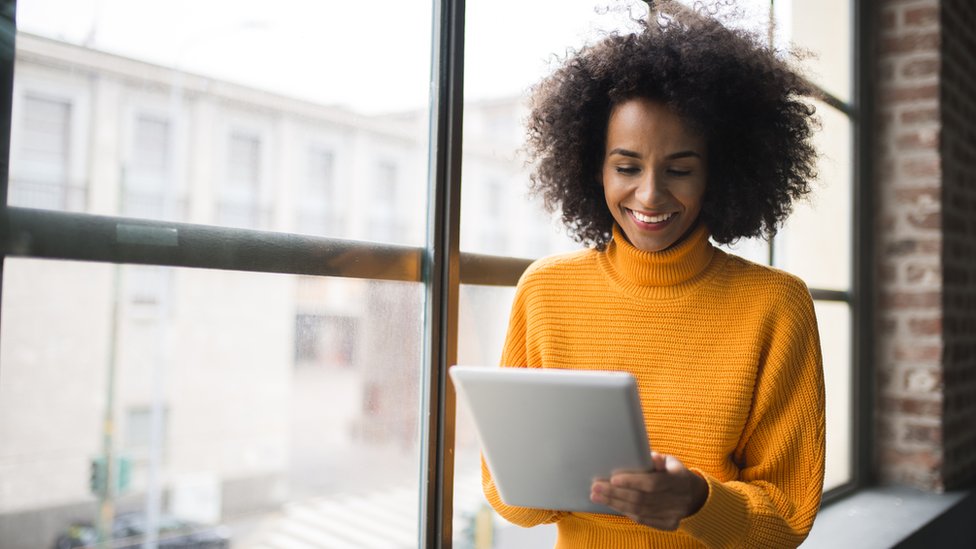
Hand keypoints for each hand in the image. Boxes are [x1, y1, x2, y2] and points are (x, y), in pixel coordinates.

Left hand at [589, 452, 707, 530]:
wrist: (694, 495)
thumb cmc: (674, 473)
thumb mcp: (671, 461)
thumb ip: (658, 460)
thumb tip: (650, 456)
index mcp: (678, 480)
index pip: (652, 483)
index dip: (632, 482)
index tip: (613, 479)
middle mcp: (677, 499)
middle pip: (641, 499)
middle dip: (615, 493)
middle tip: (596, 487)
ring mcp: (673, 514)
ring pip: (639, 511)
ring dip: (615, 503)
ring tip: (597, 496)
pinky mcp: (669, 524)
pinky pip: (643, 520)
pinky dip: (626, 512)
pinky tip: (612, 505)